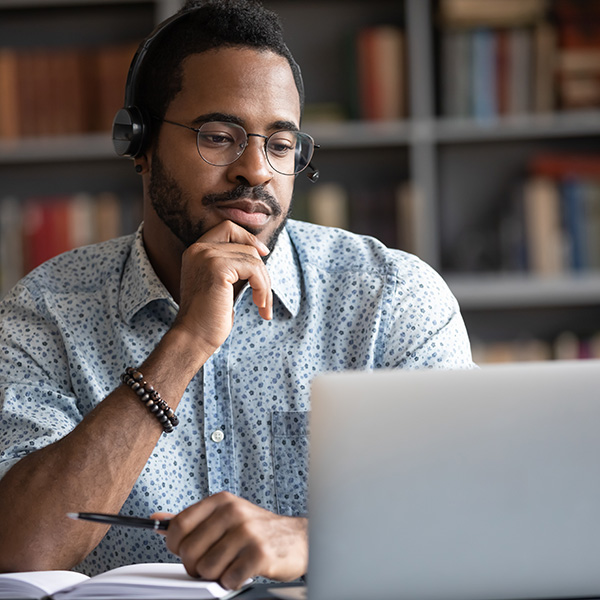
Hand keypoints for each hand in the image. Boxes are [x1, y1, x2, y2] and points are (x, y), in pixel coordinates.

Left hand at [152, 492, 307, 588]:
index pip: (179, 525)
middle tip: (211, 563)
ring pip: (207, 569)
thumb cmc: (257, 529)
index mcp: (221, 501)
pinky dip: (233, 581)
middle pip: (189, 551)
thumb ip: (191, 519)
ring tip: (231, 564)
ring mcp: (247, 532)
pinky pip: (228, 579)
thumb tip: (157, 519)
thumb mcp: (224, 516)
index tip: (186, 550)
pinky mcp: (260, 553)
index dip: (176, 546)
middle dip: (196, 566)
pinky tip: (244, 570)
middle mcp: (233, 512)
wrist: (298, 539)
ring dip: (217, 575)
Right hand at [173, 221, 271, 351]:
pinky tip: (260, 305)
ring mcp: (207, 256)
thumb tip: (260, 252)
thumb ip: (234, 265)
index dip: (248, 238)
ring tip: (262, 305)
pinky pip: (254, 269)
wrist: (194, 337)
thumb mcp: (222, 284)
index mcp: (196, 251)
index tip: (263, 254)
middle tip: (263, 292)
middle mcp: (199, 249)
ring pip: (253, 258)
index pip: (228, 228)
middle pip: (245, 244)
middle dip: (261, 268)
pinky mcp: (218, 268)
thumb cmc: (210, 316)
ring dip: (264, 283)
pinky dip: (263, 288)